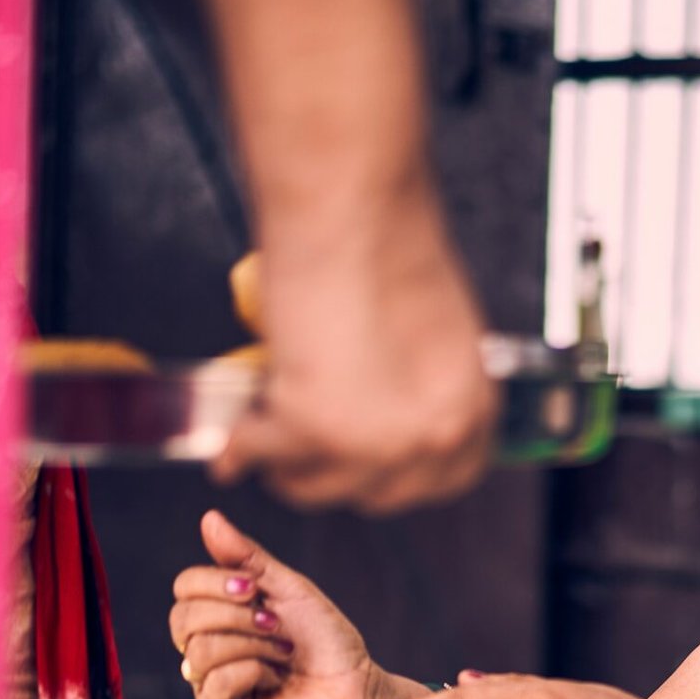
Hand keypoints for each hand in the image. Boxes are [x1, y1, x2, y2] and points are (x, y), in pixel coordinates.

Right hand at [170, 510, 377, 698]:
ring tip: (284, 652)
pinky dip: (251, 672)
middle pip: (182, 618)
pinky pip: (215, 684)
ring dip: (252, 645)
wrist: (357, 690)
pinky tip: (274, 679)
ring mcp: (212, 684)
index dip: (214, 582)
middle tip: (275, 625)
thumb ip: (248, 558)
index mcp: (218, 615)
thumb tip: (209, 518)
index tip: (254, 588)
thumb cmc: (326, 642)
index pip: (184, 587)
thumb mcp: (289, 589)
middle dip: (234, 615)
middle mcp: (207, 649)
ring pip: (199, 652)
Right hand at [210, 185, 495, 513]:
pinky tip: (226, 442)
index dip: (396, 475)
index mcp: (473, 410)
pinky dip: (237, 446)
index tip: (364, 468)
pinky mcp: (315, 428)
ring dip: (282, 467)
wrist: (352, 204)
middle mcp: (435, 438)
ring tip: (261, 441)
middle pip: (376, 494)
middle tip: (300, 454)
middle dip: (335, 475)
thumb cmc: (388, 241)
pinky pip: (262, 452)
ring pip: (314, 486)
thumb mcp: (434, 333)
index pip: (444, 479)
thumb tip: (383, 411)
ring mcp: (376, 442)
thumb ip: (420, 383)